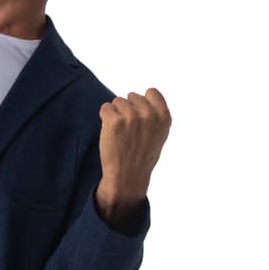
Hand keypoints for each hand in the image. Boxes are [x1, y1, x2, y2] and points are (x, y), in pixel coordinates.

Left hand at [95, 88, 171, 222]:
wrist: (127, 177)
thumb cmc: (142, 156)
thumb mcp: (159, 134)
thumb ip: (155, 114)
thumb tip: (143, 94)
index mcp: (164, 117)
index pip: (151, 92)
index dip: (142, 102)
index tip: (139, 117)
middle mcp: (149, 115)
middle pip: (132, 96)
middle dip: (128, 109)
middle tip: (128, 132)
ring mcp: (132, 117)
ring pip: (117, 102)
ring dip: (116, 115)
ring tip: (120, 134)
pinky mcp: (114, 121)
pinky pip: (105, 108)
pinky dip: (105, 118)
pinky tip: (110, 133)